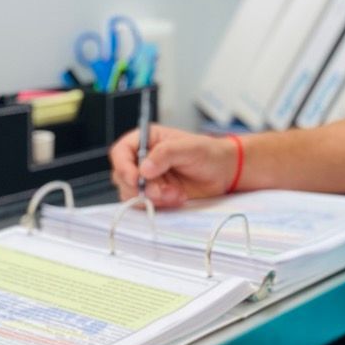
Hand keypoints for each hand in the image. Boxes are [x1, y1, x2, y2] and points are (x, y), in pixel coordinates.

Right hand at [109, 124, 237, 206]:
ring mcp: (148, 179)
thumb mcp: (189, 148)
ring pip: (132, 193)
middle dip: (141, 187)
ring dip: (153, 198)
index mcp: (147, 140)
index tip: (135, 178)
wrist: (223, 173)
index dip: (123, 166)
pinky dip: (160, 205)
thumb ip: (166, 154)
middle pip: (122, 176)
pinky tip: (178, 198)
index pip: (121, 152)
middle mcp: (142, 160)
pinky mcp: (155, 195)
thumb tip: (144, 169)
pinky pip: (145, 204)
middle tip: (163, 191)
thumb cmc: (208, 153)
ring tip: (176, 194)